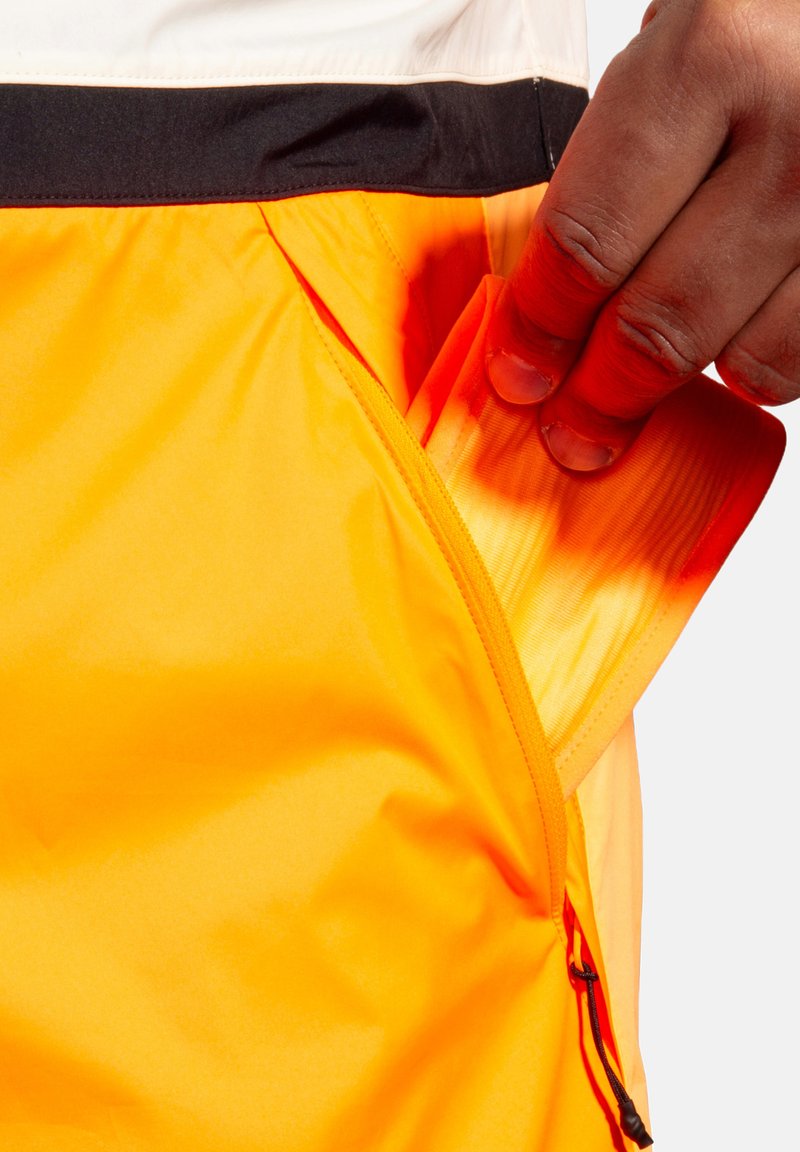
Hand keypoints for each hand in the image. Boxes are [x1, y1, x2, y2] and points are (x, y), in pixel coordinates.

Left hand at [486, 0, 799, 470]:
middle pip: (658, 321)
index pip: (586, 238)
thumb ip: (627, 150)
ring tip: (660, 368)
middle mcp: (791, 129)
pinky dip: (766, 366)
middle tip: (575, 426)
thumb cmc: (771, 23)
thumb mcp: (685, 41)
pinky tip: (739, 337)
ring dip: (691, 381)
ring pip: (750, 360)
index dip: (539, 326)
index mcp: (707, 58)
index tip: (520, 370)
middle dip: (601, 395)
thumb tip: (559, 287)